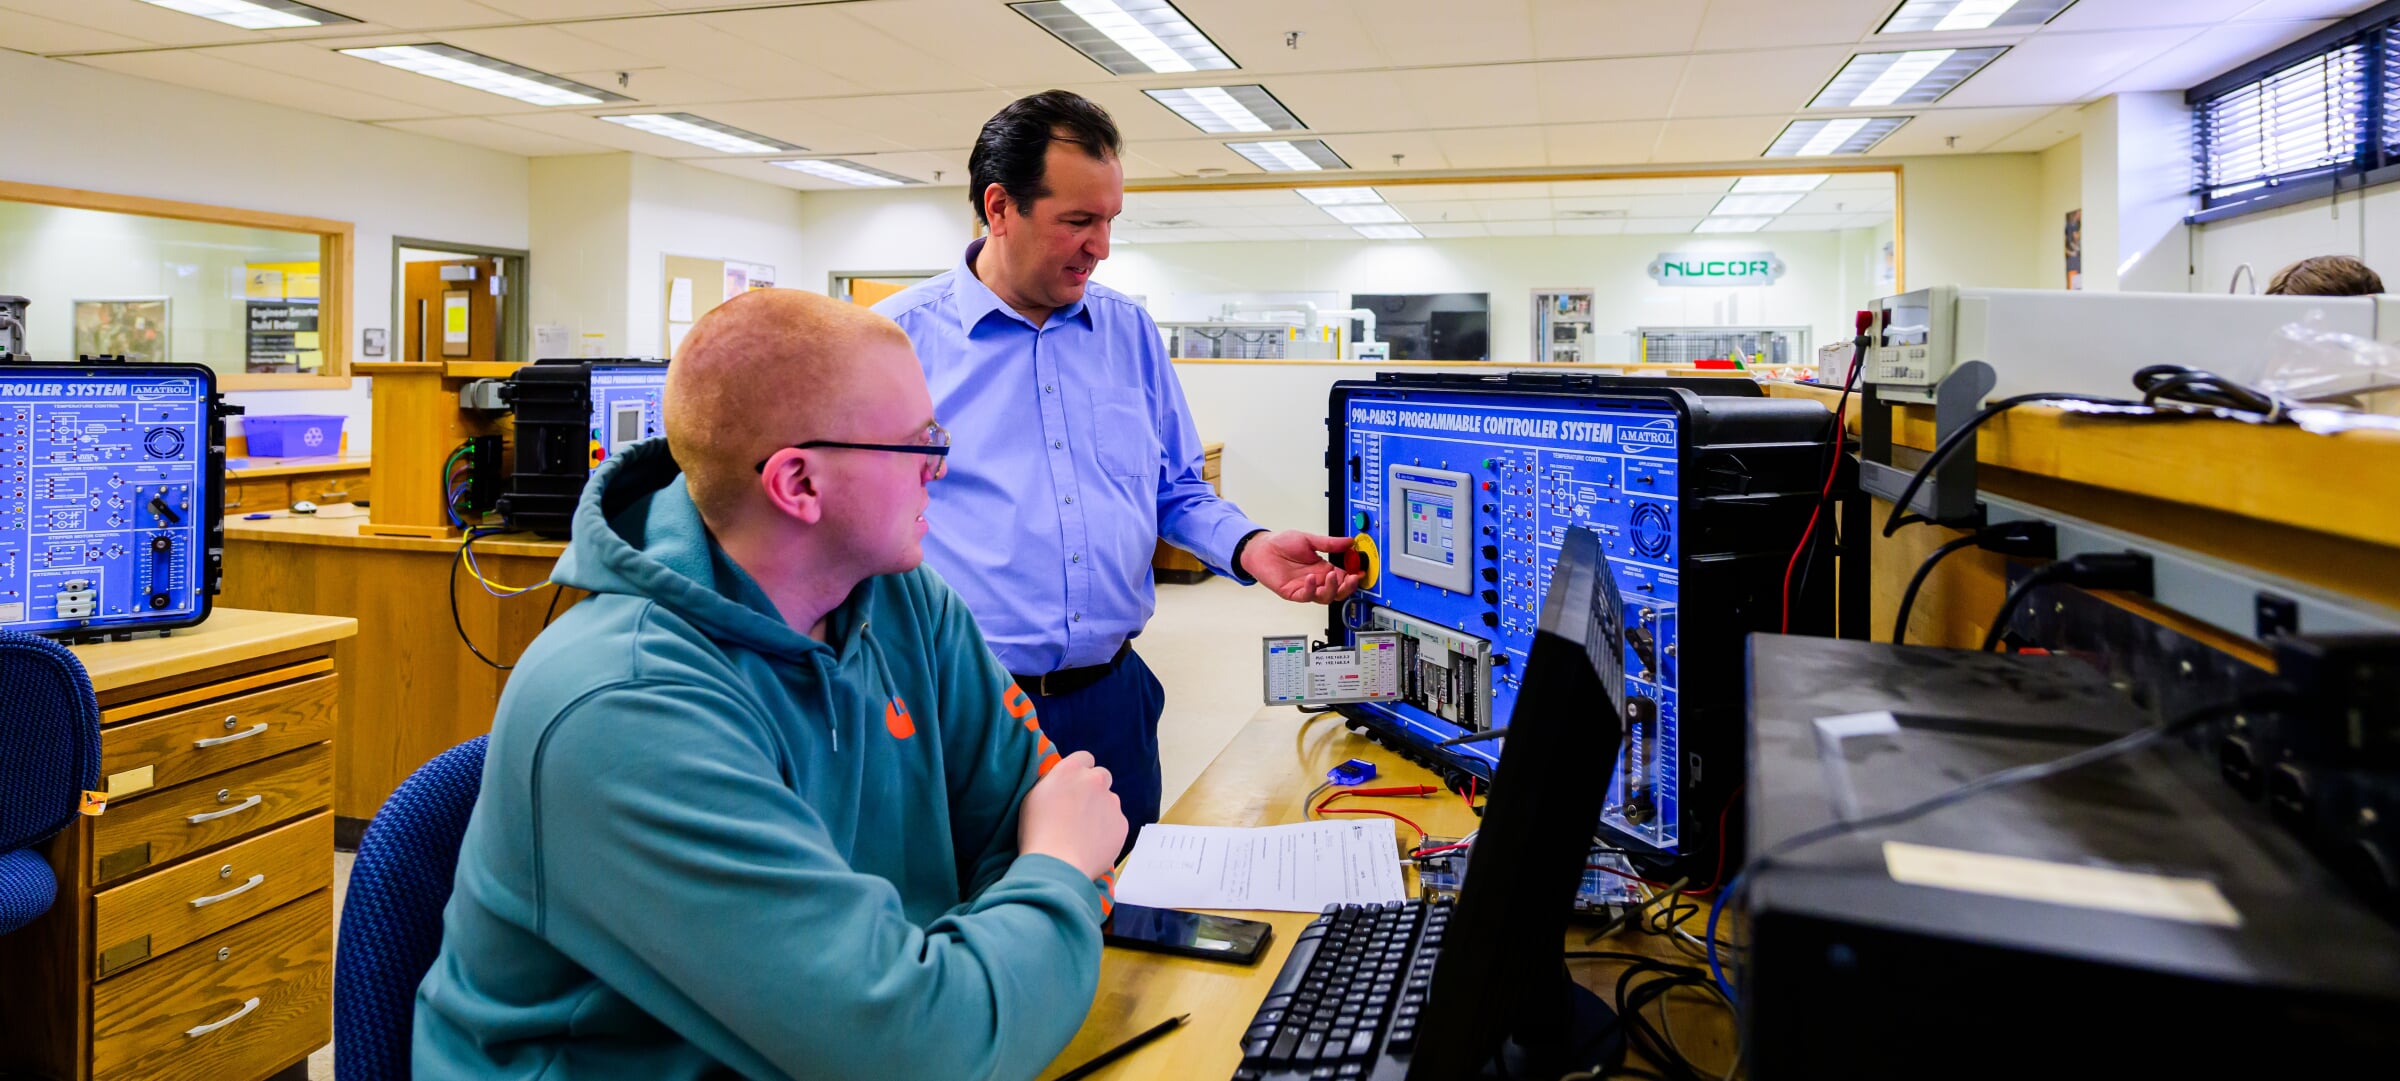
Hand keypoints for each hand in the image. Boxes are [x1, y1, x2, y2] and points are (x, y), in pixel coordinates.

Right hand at [1017, 751, 1127, 878]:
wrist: (1056, 865)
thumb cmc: (1037, 833)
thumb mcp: (1033, 796)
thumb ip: (1053, 781)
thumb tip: (1063, 780)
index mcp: (1071, 770)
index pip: (1085, 758)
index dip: (1080, 772)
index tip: (1074, 786)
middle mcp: (1095, 780)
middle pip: (1101, 776)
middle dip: (1094, 788)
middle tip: (1079, 809)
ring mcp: (1111, 802)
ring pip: (1110, 801)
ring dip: (1101, 810)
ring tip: (1083, 833)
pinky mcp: (1121, 824)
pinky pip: (1116, 823)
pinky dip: (1107, 831)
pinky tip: (1091, 844)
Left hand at [1240, 530, 1362, 604]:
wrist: (1261, 548)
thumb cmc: (1281, 544)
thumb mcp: (1309, 540)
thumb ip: (1330, 543)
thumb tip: (1349, 541)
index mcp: (1323, 568)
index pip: (1344, 577)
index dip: (1354, 577)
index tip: (1361, 572)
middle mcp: (1316, 579)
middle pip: (1338, 591)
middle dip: (1348, 587)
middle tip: (1352, 578)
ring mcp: (1305, 587)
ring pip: (1325, 597)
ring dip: (1331, 588)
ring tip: (1331, 575)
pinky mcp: (1293, 592)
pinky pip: (1306, 596)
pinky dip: (1311, 589)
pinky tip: (1311, 578)